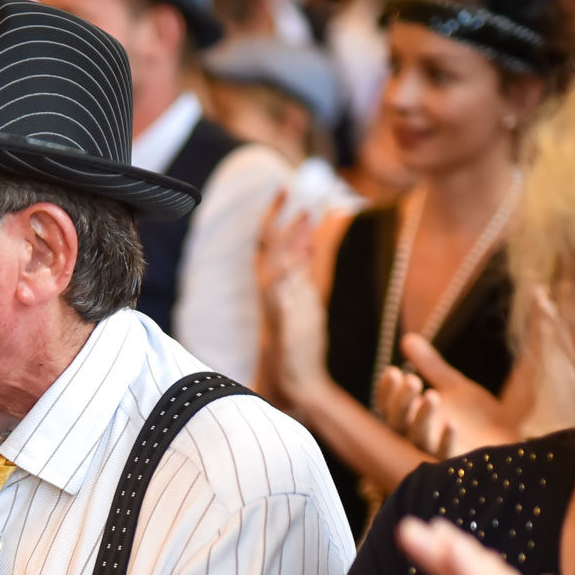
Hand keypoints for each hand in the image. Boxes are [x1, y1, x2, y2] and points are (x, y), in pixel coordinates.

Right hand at [259, 198, 333, 409]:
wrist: (298, 383)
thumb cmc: (302, 346)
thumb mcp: (308, 302)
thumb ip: (304, 274)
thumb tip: (309, 243)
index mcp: (275, 286)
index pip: (269, 244)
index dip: (275, 218)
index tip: (285, 191)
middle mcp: (270, 293)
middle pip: (265, 248)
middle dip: (275, 219)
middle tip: (288, 190)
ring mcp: (273, 307)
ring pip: (272, 265)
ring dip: (288, 239)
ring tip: (305, 216)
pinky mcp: (281, 323)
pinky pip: (280, 291)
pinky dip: (289, 270)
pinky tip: (303, 251)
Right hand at [374, 334, 519, 458]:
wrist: (509, 439)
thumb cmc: (477, 416)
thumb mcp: (453, 385)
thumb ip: (431, 366)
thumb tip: (407, 339)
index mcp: (413, 418)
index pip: (388, 406)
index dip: (387, 391)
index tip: (392, 371)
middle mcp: (419, 436)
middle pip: (397, 422)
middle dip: (401, 401)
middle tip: (411, 380)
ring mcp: (437, 451)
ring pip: (418, 438)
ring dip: (422, 417)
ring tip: (431, 395)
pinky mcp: (457, 462)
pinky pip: (446, 455)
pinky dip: (447, 439)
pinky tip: (451, 422)